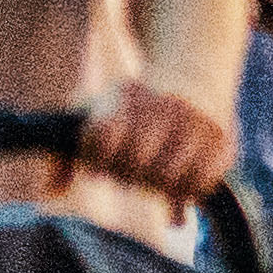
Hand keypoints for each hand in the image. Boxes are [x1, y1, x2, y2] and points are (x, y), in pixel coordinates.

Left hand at [74, 79, 236, 207]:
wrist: (194, 80)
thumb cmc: (132, 112)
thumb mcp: (95, 115)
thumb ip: (64, 154)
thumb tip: (50, 192)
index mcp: (127, 94)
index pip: (102, 139)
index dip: (98, 160)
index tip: (100, 164)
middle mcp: (165, 105)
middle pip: (134, 166)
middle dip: (127, 174)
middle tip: (131, 171)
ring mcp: (196, 123)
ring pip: (168, 179)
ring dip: (157, 186)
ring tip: (156, 173)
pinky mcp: (222, 142)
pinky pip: (199, 185)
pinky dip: (187, 191)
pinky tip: (180, 180)